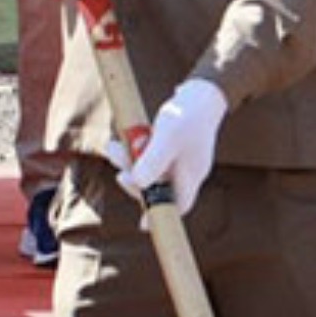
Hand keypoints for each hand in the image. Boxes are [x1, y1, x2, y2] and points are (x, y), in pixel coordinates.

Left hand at [127, 78, 225, 216]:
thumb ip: (153, 160)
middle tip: (117, 164)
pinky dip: (136, 151)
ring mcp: (181, 159)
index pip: (178, 205)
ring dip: (129, 161)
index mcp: (192, 174)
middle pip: (158, 188)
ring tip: (113, 147)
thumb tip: (139, 184)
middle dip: (133, 178)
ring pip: (150, 170)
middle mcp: (187, 170)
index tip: (143, 226)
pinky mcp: (173, 147)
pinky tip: (121, 141)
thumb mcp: (167, 137)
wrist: (202, 90)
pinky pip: (150, 156)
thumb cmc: (187, 114)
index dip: (161, 217)